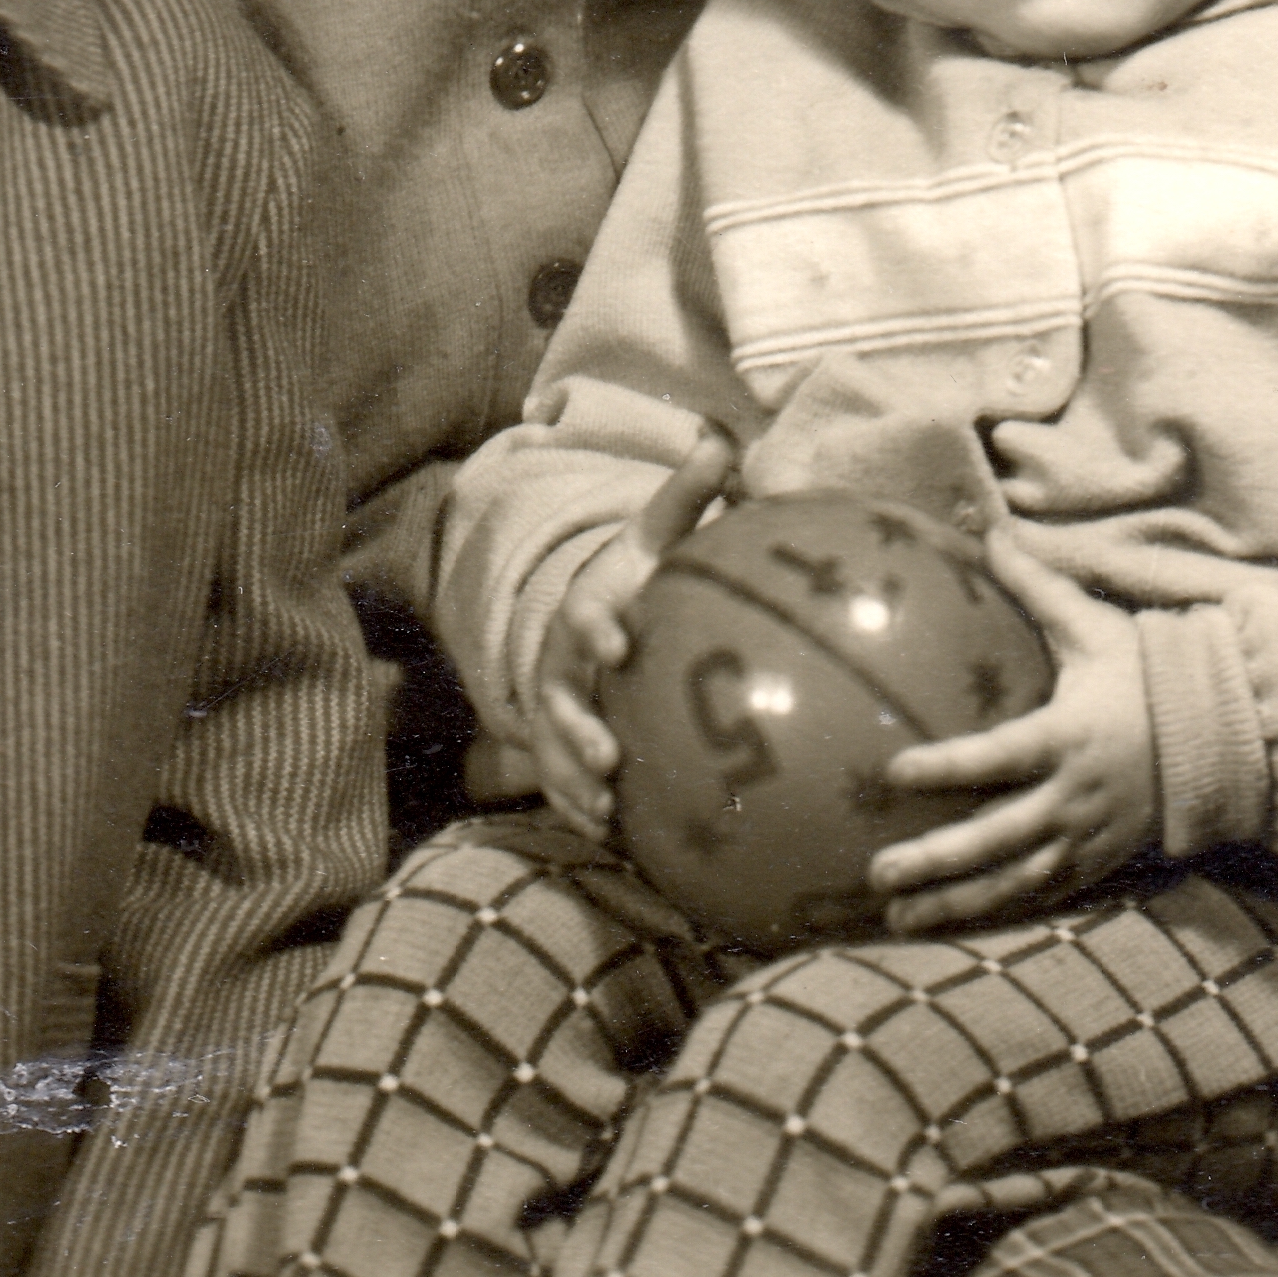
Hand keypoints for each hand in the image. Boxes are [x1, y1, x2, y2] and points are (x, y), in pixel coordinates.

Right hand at [529, 428, 735, 840]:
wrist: (596, 628)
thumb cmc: (639, 583)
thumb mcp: (658, 536)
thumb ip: (689, 494)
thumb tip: (724, 436)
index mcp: (589, 611)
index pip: (584, 618)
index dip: (596, 631)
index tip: (619, 645)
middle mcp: (564, 666)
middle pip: (557, 699)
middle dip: (574, 729)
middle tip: (607, 757)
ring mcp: (557, 714)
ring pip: (553, 754)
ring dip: (574, 783)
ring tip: (606, 811)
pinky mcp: (561, 755)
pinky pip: (563, 790)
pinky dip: (582, 814)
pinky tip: (615, 840)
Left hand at [867, 530, 1158, 932]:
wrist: (1224, 742)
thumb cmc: (1147, 677)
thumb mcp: (1095, 628)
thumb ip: (1037, 585)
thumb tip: (989, 529)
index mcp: (1067, 737)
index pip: (998, 757)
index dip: (949, 768)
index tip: (895, 773)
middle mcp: (1074, 798)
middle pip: (997, 839)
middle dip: (937, 859)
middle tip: (879, 871)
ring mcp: (1087, 839)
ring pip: (1013, 881)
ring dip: (955, 901)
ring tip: (898, 917)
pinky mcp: (1097, 864)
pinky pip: (1040, 894)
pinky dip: (995, 911)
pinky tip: (950, 922)